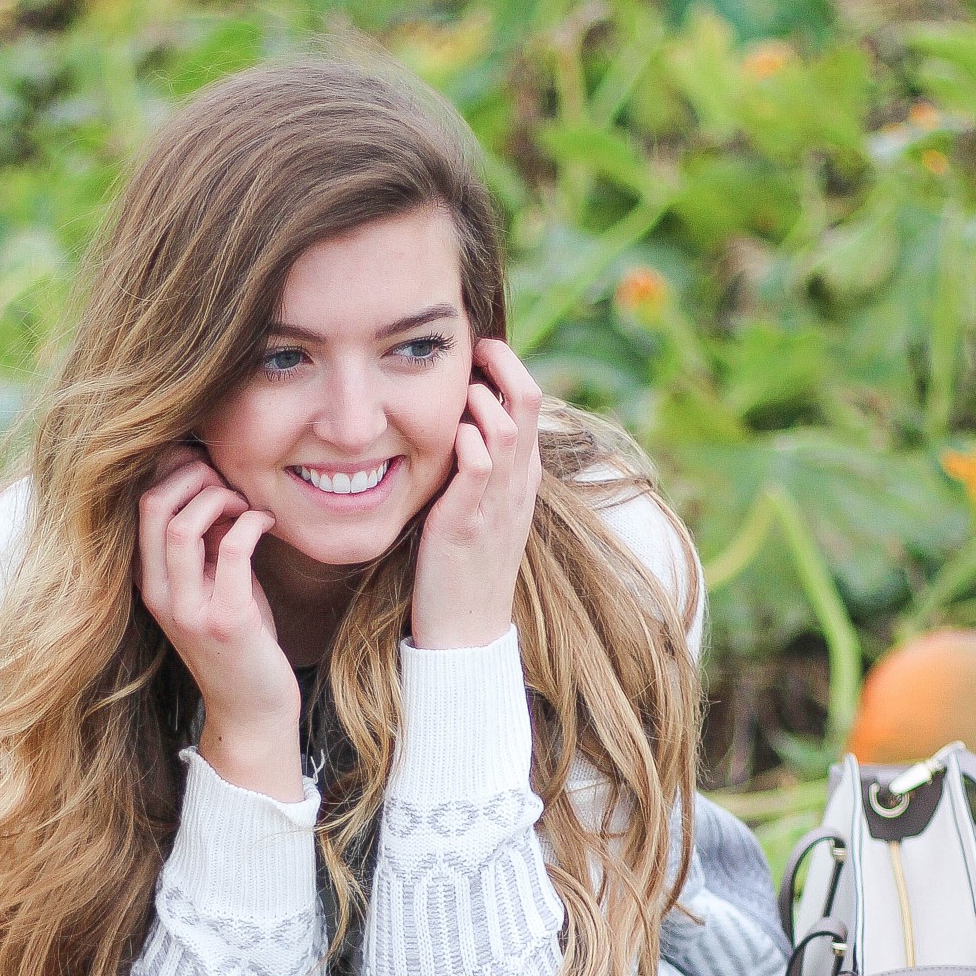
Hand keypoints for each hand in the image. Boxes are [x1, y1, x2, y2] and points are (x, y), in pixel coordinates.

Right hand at [137, 453, 304, 801]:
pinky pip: (233, 547)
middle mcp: (160, 596)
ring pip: (181, 525)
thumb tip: (215, 488)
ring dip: (219, 497)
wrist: (252, 711)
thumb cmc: (240, 645)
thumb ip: (208, 544)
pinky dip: (252, 522)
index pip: (139, 506)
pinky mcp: (226, 620)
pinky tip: (267, 523)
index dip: (173, 472)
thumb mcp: (214, 587)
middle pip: (152, 507)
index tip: (209, 471)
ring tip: (244, 503)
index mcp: (149, 583)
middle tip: (228, 482)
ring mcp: (189, 610)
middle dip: (193, 476)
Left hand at [410, 339, 543, 651]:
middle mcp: (518, 483)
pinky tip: (445, 439)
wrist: (468, 629)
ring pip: (504, 428)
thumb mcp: (484, 507)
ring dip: (478, 400)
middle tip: (473, 346)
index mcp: (523, 476)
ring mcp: (497, 502)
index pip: (530, 403)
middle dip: (502, 363)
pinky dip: (463, 442)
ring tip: (456, 392)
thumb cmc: (465, 566)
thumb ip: (480, 466)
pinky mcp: (468, 522)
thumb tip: (458, 422)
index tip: (479, 352)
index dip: (507, 368)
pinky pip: (476, 466)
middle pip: (527, 402)